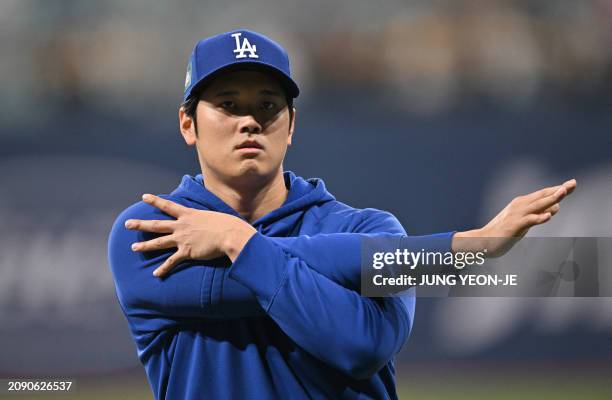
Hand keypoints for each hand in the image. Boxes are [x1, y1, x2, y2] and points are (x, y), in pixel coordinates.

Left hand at [125, 194, 255, 276]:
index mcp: (188, 215)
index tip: (144, 196)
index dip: (155, 200)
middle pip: (156, 225)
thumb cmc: (227, 224)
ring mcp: (182, 239)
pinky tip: (155, 274)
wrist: (229, 234)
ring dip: (145, 246)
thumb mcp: (214, 216)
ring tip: (134, 249)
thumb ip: (207, 218)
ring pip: (159, 242)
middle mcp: (182, 226)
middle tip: (127, 224)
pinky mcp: (187, 252)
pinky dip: (163, 269)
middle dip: (140, 224)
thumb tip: (212, 219)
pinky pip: (171, 262)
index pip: (168, 206)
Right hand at [452, 179, 576, 255]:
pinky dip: (538, 218)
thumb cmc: (504, 232)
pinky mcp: (514, 226)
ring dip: (551, 198)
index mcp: (522, 203)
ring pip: (537, 205)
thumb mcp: (525, 222)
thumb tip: (556, 207)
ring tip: (563, 192)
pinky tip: (548, 216)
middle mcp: (520, 206)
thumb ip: (539, 214)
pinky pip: (528, 221)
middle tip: (573, 183)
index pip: (543, 194)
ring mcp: (517, 215)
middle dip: (559, 190)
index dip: (558, 188)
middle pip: (543, 196)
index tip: (572, 184)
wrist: (482, 240)